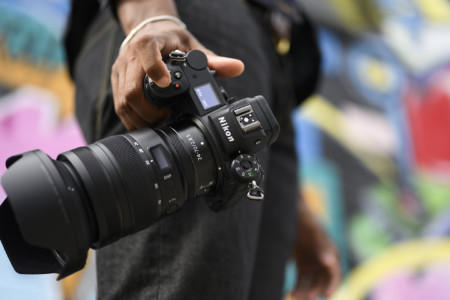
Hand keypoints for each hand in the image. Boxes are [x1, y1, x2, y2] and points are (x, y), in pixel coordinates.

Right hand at [111, 2, 243, 130]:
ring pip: (122, 101)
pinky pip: (119, 104)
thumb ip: (213, 60)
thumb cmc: (170, 38)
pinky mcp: (116, 80)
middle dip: (148, 111)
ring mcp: (120, 69)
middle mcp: (130, 56)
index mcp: (149, 43)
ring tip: (157, 124)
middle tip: (165, 118)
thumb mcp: (191, 46)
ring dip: (139, 118)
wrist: (148, 30)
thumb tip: (237, 68)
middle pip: (131, 90)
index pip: (146, 54)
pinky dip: (132, 118)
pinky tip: (146, 123)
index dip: (155, 72)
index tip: (167, 86)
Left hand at [290, 202, 340, 299]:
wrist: (293, 216)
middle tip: (307, 297)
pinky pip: (300, 281)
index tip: (326, 294)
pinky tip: (289, 292)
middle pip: (322, 281)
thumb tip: (329, 262)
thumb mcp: (315, 233)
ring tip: (295, 295)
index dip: (332, 285)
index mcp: (332, 254)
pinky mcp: (302, 266)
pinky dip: (296, 287)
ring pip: (311, 283)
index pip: (335, 273)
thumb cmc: (307, 222)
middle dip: (315, 290)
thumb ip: (322, 247)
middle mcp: (324, 262)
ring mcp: (313, 265)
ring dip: (305, 291)